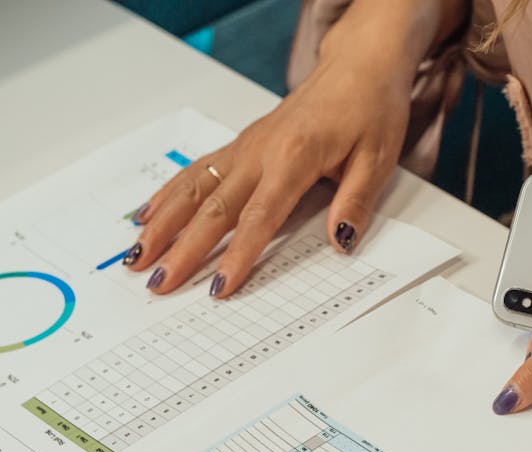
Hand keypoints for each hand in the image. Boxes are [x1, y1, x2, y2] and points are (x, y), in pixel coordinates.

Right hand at [122, 51, 411, 296]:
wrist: (358, 67)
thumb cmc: (370, 109)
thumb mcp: (377, 159)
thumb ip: (355, 202)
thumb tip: (340, 241)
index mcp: (294, 157)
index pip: (259, 217)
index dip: (237, 255)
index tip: (218, 286)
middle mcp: (260, 151)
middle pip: (214, 208)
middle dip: (183, 249)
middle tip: (159, 282)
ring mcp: (246, 147)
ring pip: (195, 188)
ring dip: (163, 223)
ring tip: (137, 255)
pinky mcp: (241, 144)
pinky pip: (197, 171)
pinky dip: (169, 194)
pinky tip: (147, 214)